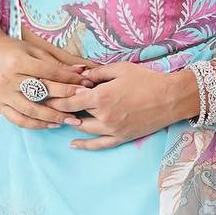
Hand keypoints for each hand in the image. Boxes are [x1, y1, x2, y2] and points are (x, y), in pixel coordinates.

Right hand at [0, 32, 97, 129]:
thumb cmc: (11, 49)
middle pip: (42, 92)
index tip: (86, 86)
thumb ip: (55, 63)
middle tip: (84, 104)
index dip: (69, 81)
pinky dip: (35, 124)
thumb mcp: (32, 50)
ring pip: (31, 111)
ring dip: (53, 117)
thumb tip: (81, 71)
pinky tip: (50, 124)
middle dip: (65, 99)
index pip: (49, 74)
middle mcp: (9, 80)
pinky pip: (18, 120)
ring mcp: (2, 95)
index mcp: (18, 62)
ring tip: (71, 120)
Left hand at [43, 61, 193, 149]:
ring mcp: (112, 129)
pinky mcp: (121, 137)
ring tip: (59, 118)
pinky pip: (99, 145)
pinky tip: (73, 144)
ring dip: (71, 123)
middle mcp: (103, 116)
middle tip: (47, 105)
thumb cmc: (146, 79)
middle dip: (60, 109)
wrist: (171, 98)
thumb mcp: (120, 69)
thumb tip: (80, 76)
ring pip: (84, 129)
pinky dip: (85, 145)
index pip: (69, 100)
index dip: (55, 98)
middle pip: (73, 115)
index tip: (44, 95)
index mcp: (101, 96)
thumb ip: (97, 73)